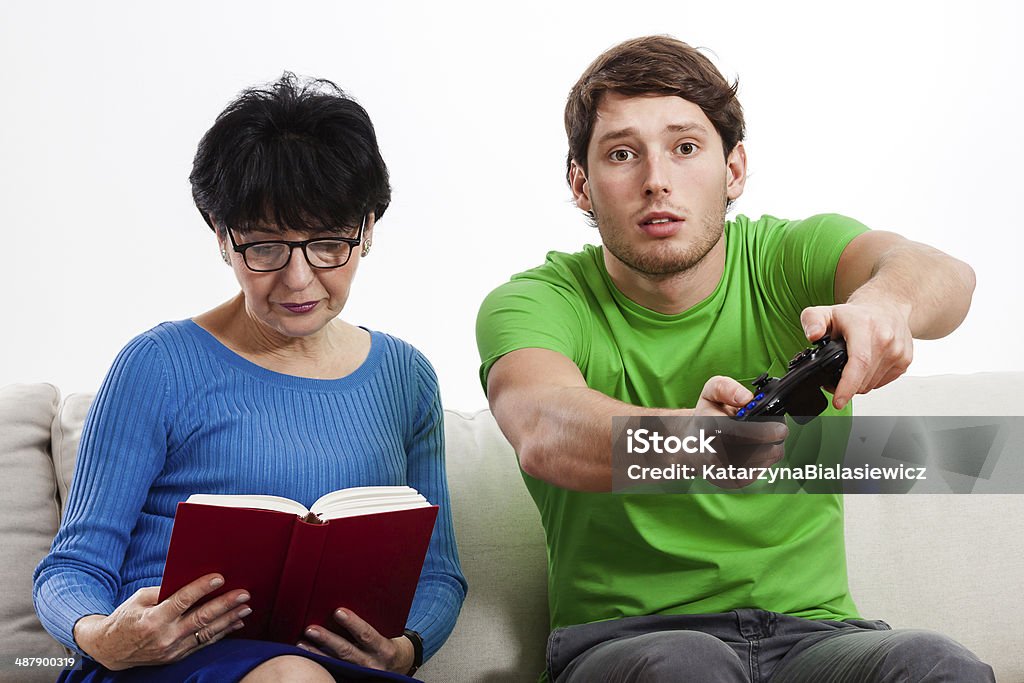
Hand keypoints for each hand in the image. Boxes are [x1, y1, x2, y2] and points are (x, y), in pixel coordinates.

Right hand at [73, 573, 249, 670]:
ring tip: (246, 607)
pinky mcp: (177, 657)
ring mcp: (172, 650)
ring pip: (207, 633)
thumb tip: (189, 579)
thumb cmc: (126, 617)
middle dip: (225, 605)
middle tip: (244, 594)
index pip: (181, 601)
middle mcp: (164, 637)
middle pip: (200, 618)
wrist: (111, 649)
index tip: (219, 577)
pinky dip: (222, 633)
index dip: (201, 589)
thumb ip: (163, 591)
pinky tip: (235, 623)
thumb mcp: (138, 599)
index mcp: (152, 619)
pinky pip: (203, 643)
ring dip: (229, 619)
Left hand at [297, 609, 413, 674]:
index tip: (337, 611)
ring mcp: (361, 675)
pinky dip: (320, 663)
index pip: (367, 635)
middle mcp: (372, 664)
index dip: (353, 623)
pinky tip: (307, 656)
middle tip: (310, 629)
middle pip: (347, 652)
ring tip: (301, 643)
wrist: (398, 667)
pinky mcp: (352, 680)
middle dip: (327, 640)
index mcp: (384, 648)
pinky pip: (334, 672)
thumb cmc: (387, 643)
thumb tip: (346, 605)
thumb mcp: (387, 632)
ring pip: (336, 664)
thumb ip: (372, 622)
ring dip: (317, 654)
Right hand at [692, 376, 788, 486]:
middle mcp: (712, 454)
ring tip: (766, 437)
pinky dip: (765, 459)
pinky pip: (761, 471)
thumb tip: (745, 398)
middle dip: (774, 440)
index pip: (736, 434)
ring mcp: (723, 472)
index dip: (762, 432)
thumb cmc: (705, 418)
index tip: (781, 428)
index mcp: (706, 430)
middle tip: (779, 428)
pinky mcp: (732, 482)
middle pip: (756, 453)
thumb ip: (725, 387)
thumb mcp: (709, 393)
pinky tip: (758, 449)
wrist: (691, 446)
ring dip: (772, 448)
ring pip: (763, 463)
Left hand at [801, 300, 912, 409]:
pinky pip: (881, 383)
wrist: (886, 306)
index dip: (847, 385)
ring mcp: (898, 351)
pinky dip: (869, 380)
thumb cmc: (855, 314)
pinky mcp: (905, 360)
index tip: (838, 401)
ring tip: (849, 367)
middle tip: (833, 376)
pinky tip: (865, 366)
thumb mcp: (826, 312)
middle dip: (845, 386)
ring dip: (857, 383)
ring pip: (871, 384)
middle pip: (863, 379)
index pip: (859, 361)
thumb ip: (812, 321)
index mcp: (865, 326)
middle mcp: (886, 338)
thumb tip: (813, 335)